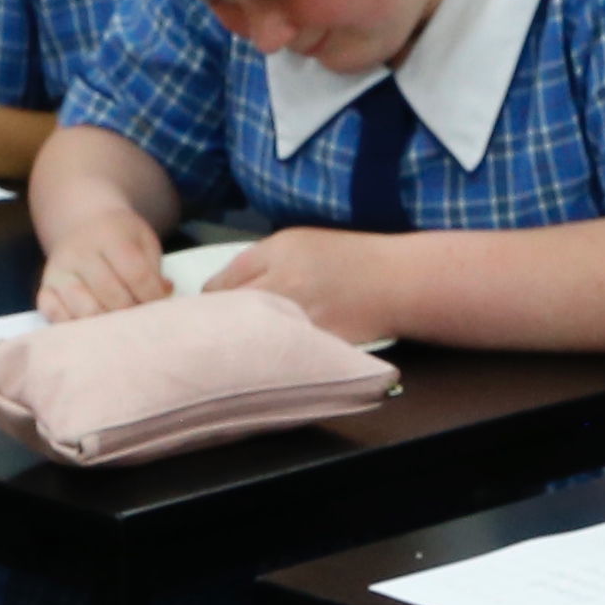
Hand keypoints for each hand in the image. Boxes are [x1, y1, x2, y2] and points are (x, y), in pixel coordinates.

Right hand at [36, 199, 174, 319]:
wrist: (83, 221)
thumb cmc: (120, 236)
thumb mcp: (143, 240)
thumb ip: (154, 269)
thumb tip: (164, 294)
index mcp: (109, 235)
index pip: (136, 274)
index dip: (153, 296)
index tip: (160, 305)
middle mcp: (80, 252)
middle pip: (112, 296)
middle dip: (132, 314)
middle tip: (141, 320)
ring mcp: (59, 271)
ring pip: (84, 310)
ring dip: (106, 325)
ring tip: (118, 327)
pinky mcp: (45, 287)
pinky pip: (54, 314)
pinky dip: (73, 325)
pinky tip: (89, 326)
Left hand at [204, 227, 403, 343]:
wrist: (396, 282)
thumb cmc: (348, 259)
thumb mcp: (297, 242)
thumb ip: (258, 261)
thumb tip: (223, 290)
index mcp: (275, 255)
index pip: (219, 285)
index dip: (208, 302)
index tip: (208, 312)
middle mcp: (282, 286)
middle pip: (228, 314)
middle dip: (218, 324)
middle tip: (215, 335)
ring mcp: (299, 319)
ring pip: (250, 339)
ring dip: (240, 345)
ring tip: (238, 351)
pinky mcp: (314, 347)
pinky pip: (278, 356)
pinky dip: (269, 360)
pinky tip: (268, 362)